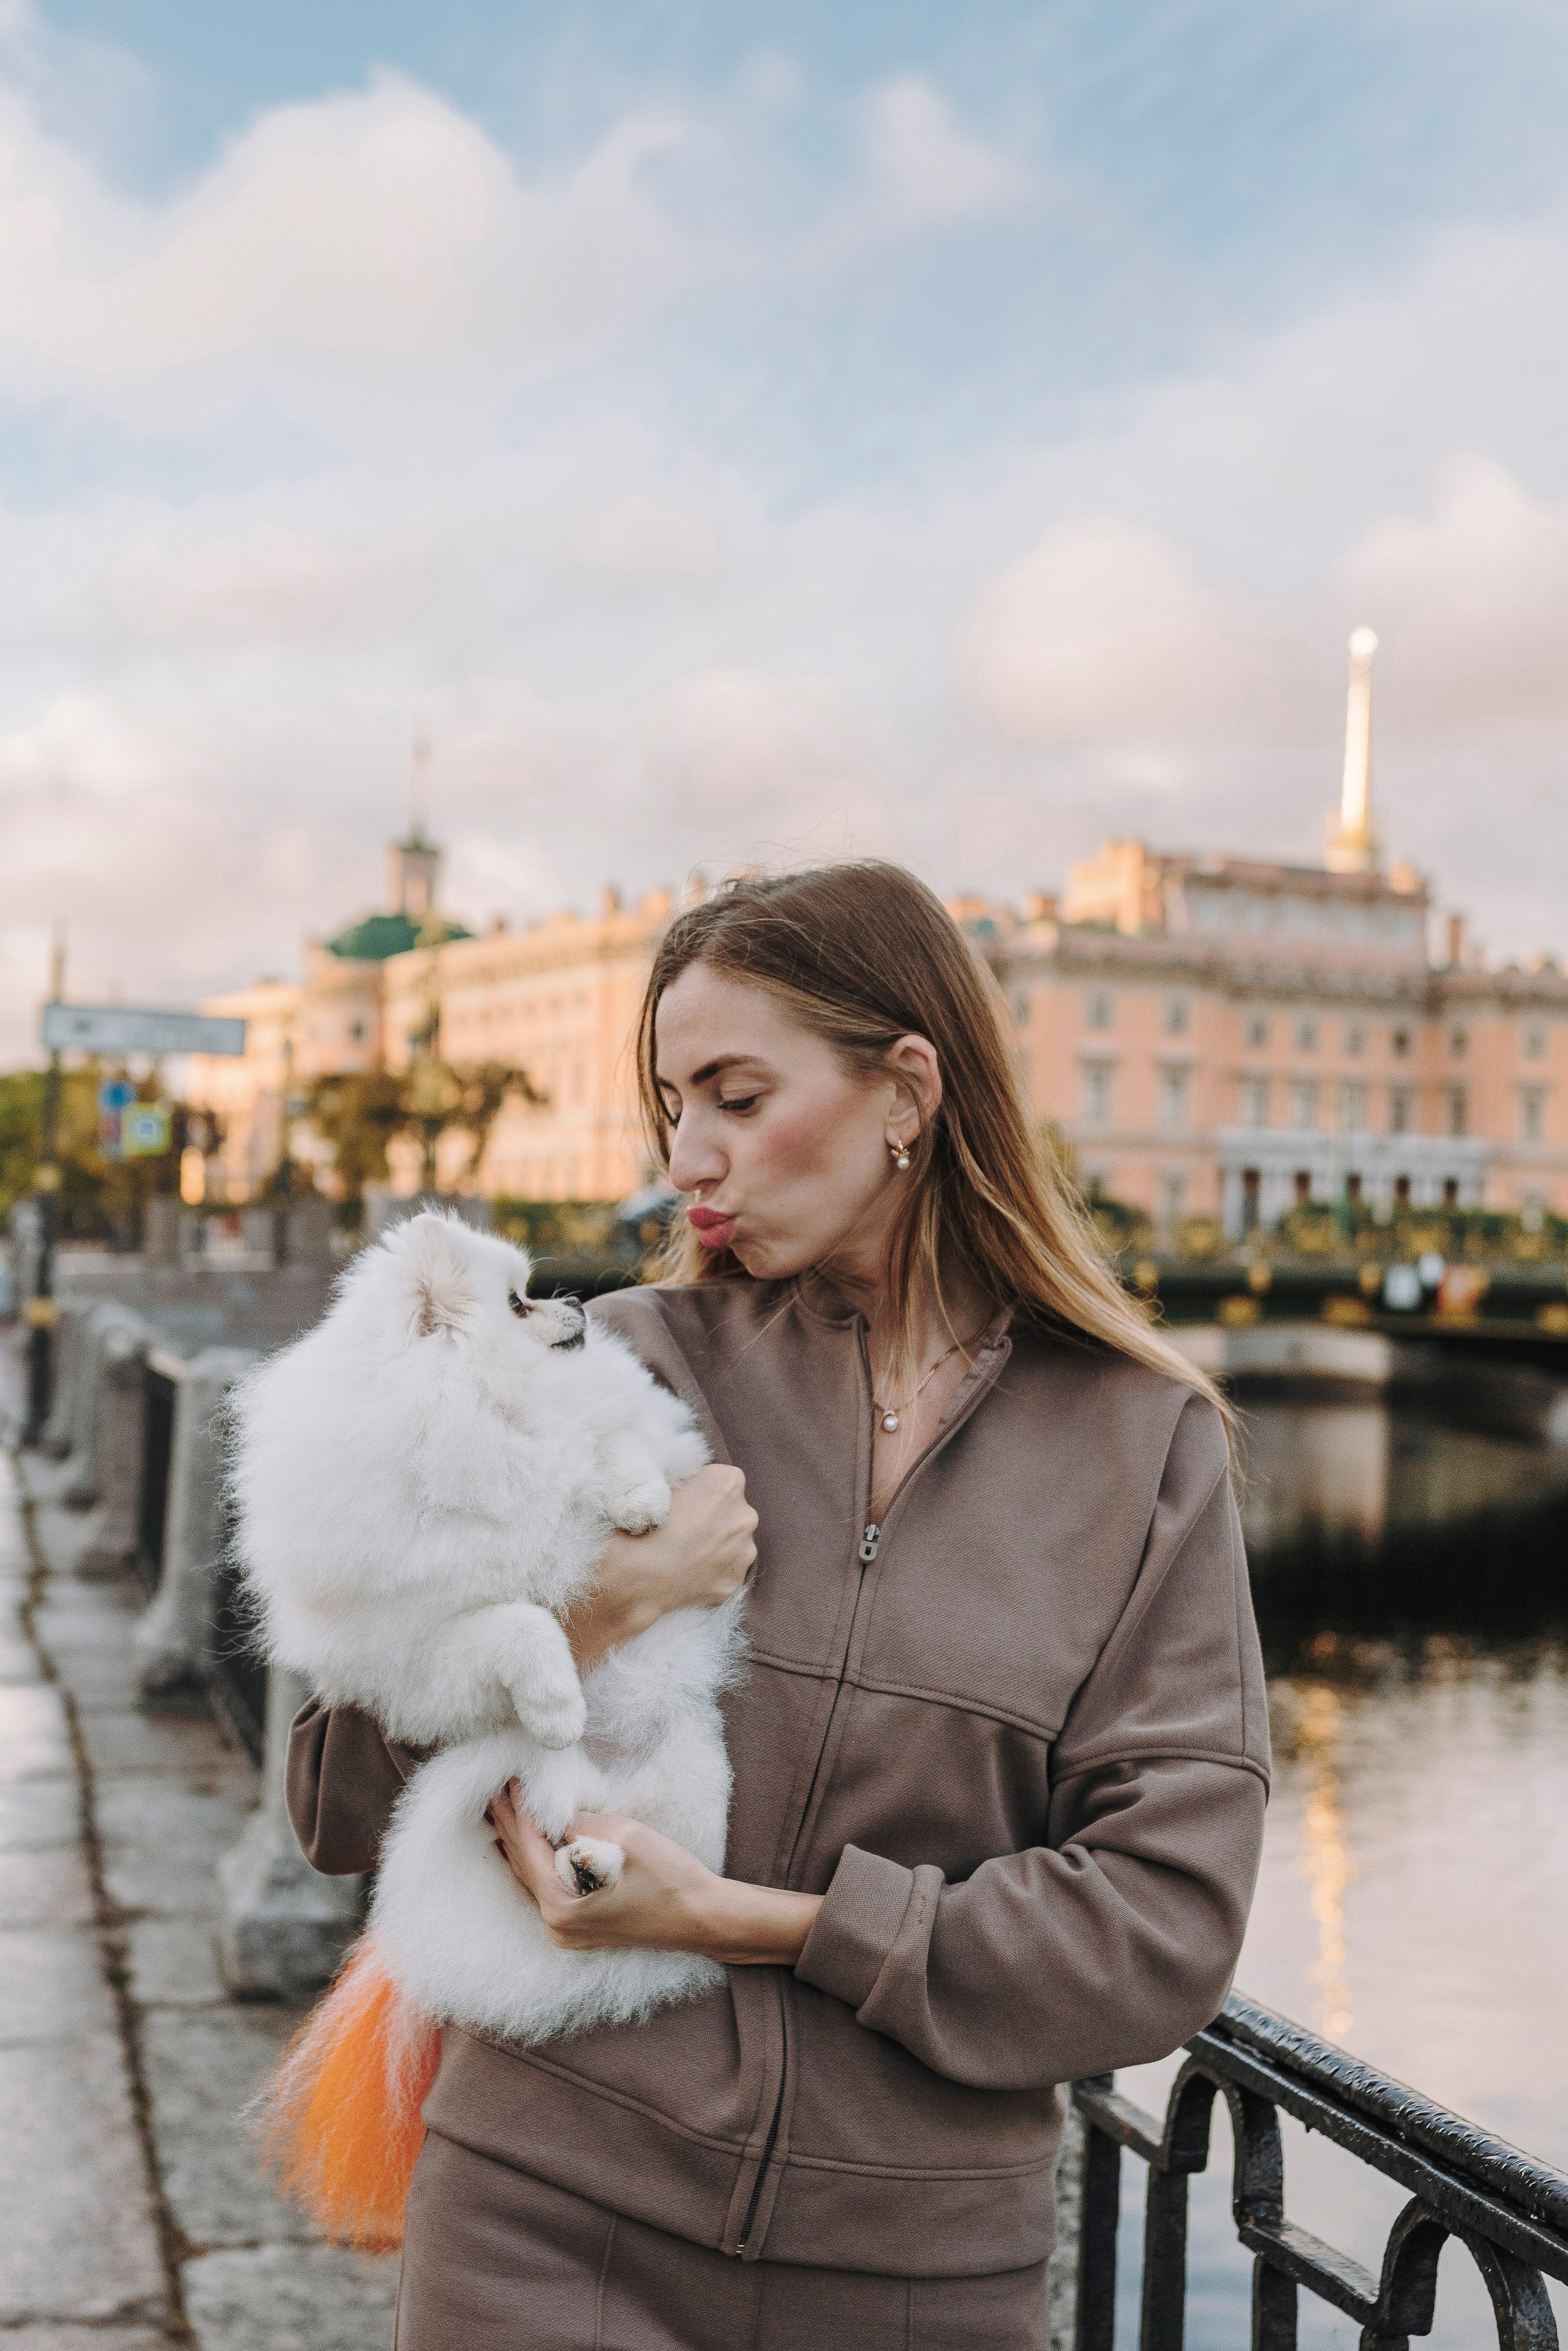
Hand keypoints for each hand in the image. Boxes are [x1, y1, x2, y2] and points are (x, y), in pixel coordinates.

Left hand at [486, 1782, 820, 1965]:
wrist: (704, 1917)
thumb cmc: (670, 1879)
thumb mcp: (625, 1837)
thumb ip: (581, 1824)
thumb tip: (555, 1812)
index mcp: (561, 1907)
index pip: (528, 1850)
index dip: (518, 1811)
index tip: (508, 1780)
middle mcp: (557, 1925)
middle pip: (523, 1866)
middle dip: (510, 1826)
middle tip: (492, 1790)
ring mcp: (569, 1930)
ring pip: (534, 1878)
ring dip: (520, 1843)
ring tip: (502, 1810)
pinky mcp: (583, 1926)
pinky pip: (549, 1888)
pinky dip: (539, 1862)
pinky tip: (529, 1843)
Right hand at [565, 1464, 756, 1669]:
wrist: (632, 1579)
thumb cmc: (640, 1526)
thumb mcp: (660, 1483)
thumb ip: (688, 1482)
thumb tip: (690, 1488)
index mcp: (728, 1483)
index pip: (723, 1481)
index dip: (701, 1492)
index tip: (684, 1504)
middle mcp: (745, 1516)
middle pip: (733, 1512)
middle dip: (714, 1519)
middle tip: (683, 1530)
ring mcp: (744, 1552)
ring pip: (733, 1544)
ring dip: (716, 1547)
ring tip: (684, 1555)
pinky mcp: (735, 1582)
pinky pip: (726, 1572)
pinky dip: (711, 1573)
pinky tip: (687, 1574)